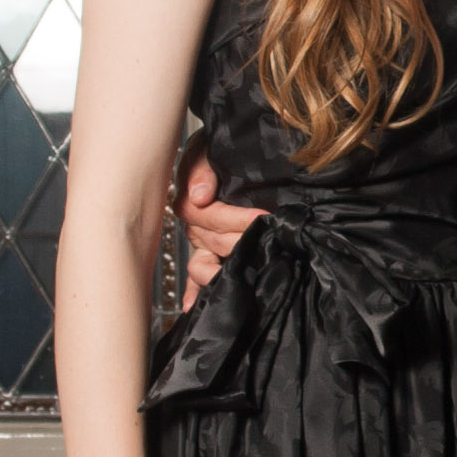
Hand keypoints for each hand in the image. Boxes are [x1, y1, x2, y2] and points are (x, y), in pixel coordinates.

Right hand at [173, 136, 259, 308]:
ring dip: (216, 273)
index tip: (262, 216)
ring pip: (202, 264)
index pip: (208, 215)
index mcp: (193, 199)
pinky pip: (197, 277)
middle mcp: (196, 224)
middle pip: (211, 241)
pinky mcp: (211, 257)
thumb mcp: (210, 148)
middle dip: (238, 242)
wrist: (239, 154)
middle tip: (264, 239)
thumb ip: (202, 166)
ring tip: (234, 278)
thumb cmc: (226, 150)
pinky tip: (192, 307)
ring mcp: (202, 244)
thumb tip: (200, 197)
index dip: (234, 218)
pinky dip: (194, 292)